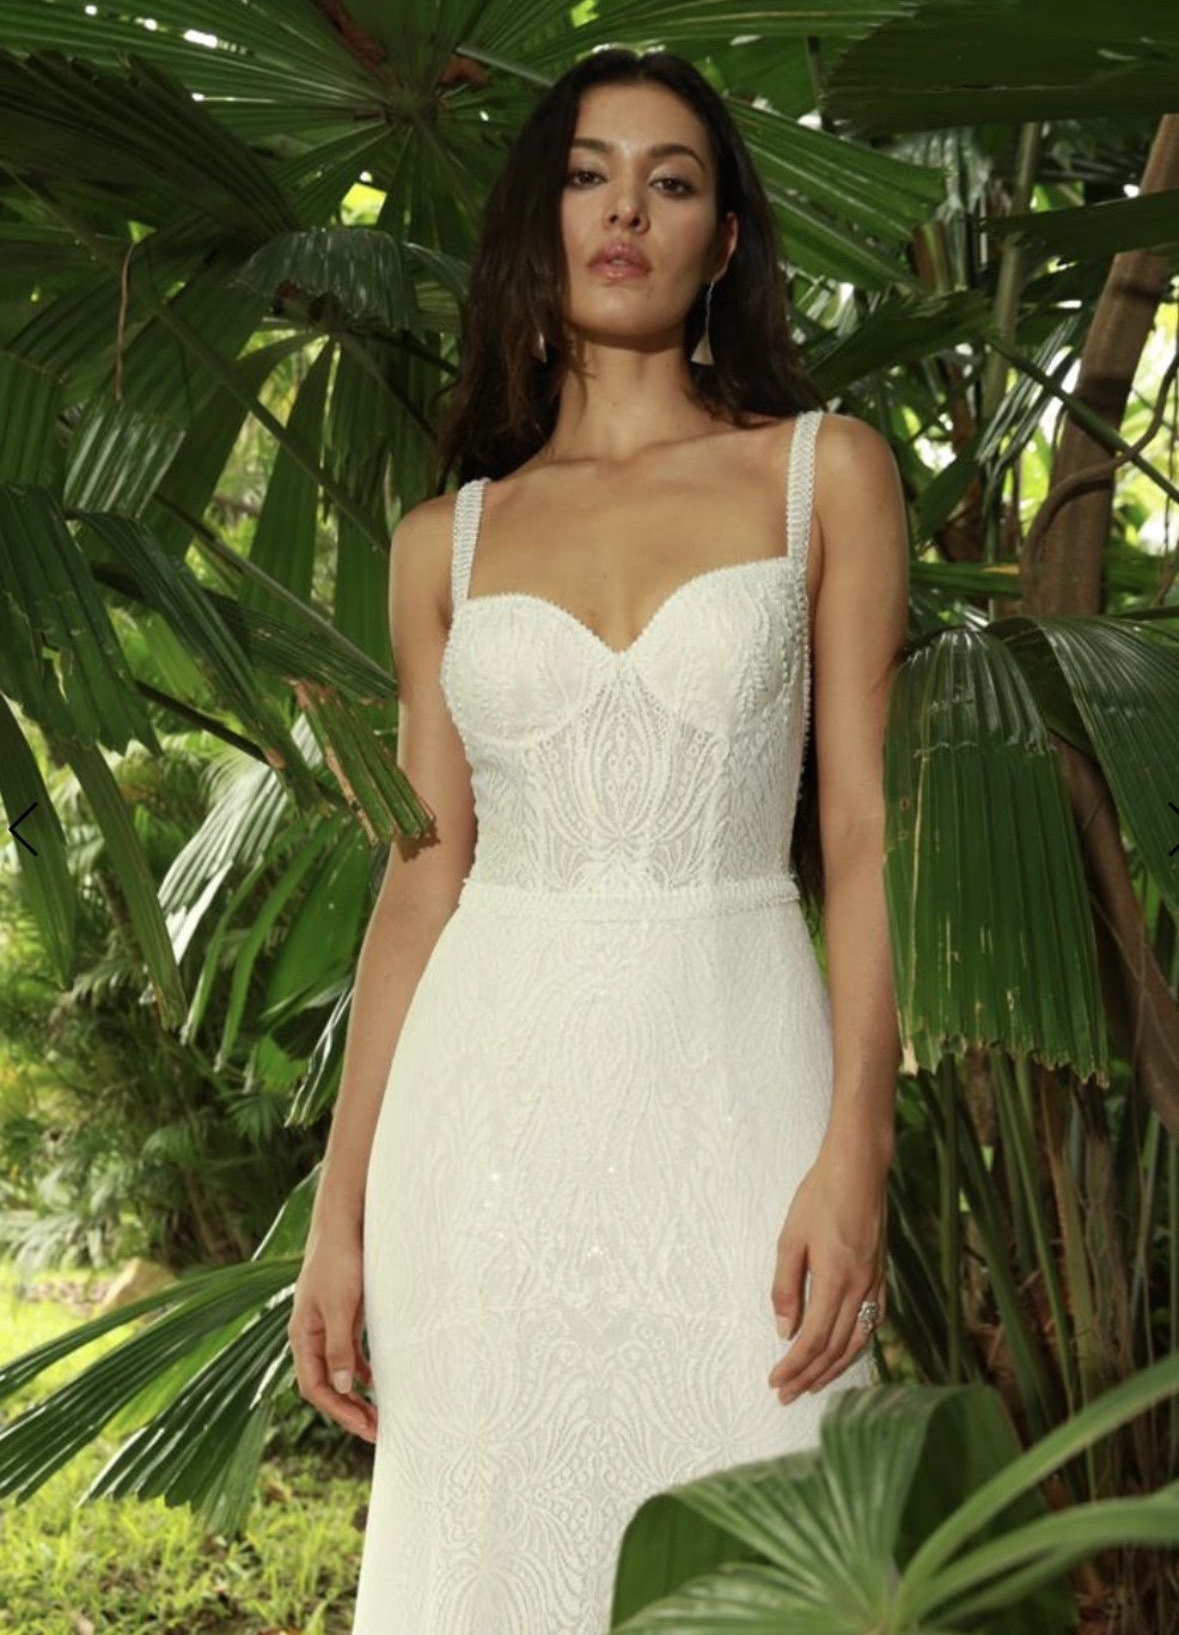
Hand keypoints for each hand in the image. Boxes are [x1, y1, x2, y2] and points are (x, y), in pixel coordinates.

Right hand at [288, 1230, 377, 1443]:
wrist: (344, 1224)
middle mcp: (312, 1336)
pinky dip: (362, 1371)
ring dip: (356, 1395)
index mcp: (302, 1336)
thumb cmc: (339, 1261)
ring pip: (338, 1372)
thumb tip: (340, 1386)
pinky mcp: (344, 1316)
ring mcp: (327, 1327)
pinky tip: (376, 1383)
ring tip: (378, 1415)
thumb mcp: (340, 1306)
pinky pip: (350, 1354)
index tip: (364, 1426)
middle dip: (348, 1410)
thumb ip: (338, 1346)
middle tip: (377, 1431)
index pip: (314, 1387)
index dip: (338, 1410)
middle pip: (326, 1385)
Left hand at [767, 1135, 888, 1404]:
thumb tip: (784, 1330)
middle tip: (787, 1395)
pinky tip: (845, 1352)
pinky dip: (856, 1346)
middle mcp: (860, 1288)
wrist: (858, 1169)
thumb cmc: (819, 1196)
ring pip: (857, 1341)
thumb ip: (786, 1286)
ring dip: (834, 1368)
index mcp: (835, 1280)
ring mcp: (875, 1283)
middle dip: (810, 1376)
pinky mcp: (881, 1275)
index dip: (794, 1366)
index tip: (775, 1383)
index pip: (813, 1340)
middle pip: (836, 1348)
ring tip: (812, 1384)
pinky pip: (872, 1323)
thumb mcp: (791, 1238)